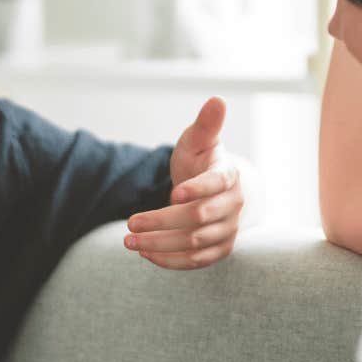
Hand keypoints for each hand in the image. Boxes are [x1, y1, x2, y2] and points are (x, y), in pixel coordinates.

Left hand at [125, 96, 244, 269]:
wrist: (217, 189)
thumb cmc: (204, 160)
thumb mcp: (200, 140)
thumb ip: (205, 125)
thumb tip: (217, 99)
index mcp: (229, 175)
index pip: (217, 183)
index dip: (197, 189)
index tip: (172, 194)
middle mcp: (232, 205)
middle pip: (198, 218)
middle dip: (161, 221)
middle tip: (130, 223)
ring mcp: (228, 230)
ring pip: (194, 242)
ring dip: (160, 244)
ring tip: (129, 241)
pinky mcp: (219, 249)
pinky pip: (196, 261)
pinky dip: (170, 261)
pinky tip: (145, 255)